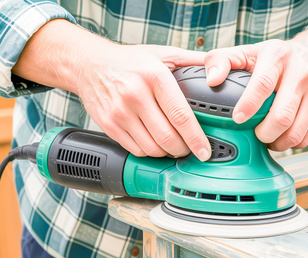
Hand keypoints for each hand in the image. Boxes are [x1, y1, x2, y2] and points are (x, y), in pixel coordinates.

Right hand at [14, 20, 210, 159]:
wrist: (89, 64)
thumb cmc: (131, 61)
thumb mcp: (163, 53)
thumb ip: (192, 61)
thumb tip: (219, 71)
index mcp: (154, 76)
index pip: (180, 116)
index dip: (195, 138)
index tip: (205, 150)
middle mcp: (135, 94)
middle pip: (167, 137)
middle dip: (183, 149)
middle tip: (191, 149)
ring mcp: (119, 112)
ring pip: (151, 148)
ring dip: (167, 153)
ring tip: (173, 146)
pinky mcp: (108, 125)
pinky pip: (135, 149)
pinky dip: (149, 152)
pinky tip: (155, 143)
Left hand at [204, 25, 307, 150]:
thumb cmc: (275, 58)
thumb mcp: (246, 52)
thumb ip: (220, 60)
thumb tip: (211, 80)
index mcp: (278, 57)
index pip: (263, 85)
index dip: (249, 106)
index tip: (237, 119)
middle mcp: (302, 74)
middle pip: (282, 117)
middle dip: (263, 133)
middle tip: (254, 132)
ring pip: (295, 133)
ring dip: (276, 143)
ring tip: (266, 136)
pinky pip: (307, 139)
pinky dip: (291, 144)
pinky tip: (281, 136)